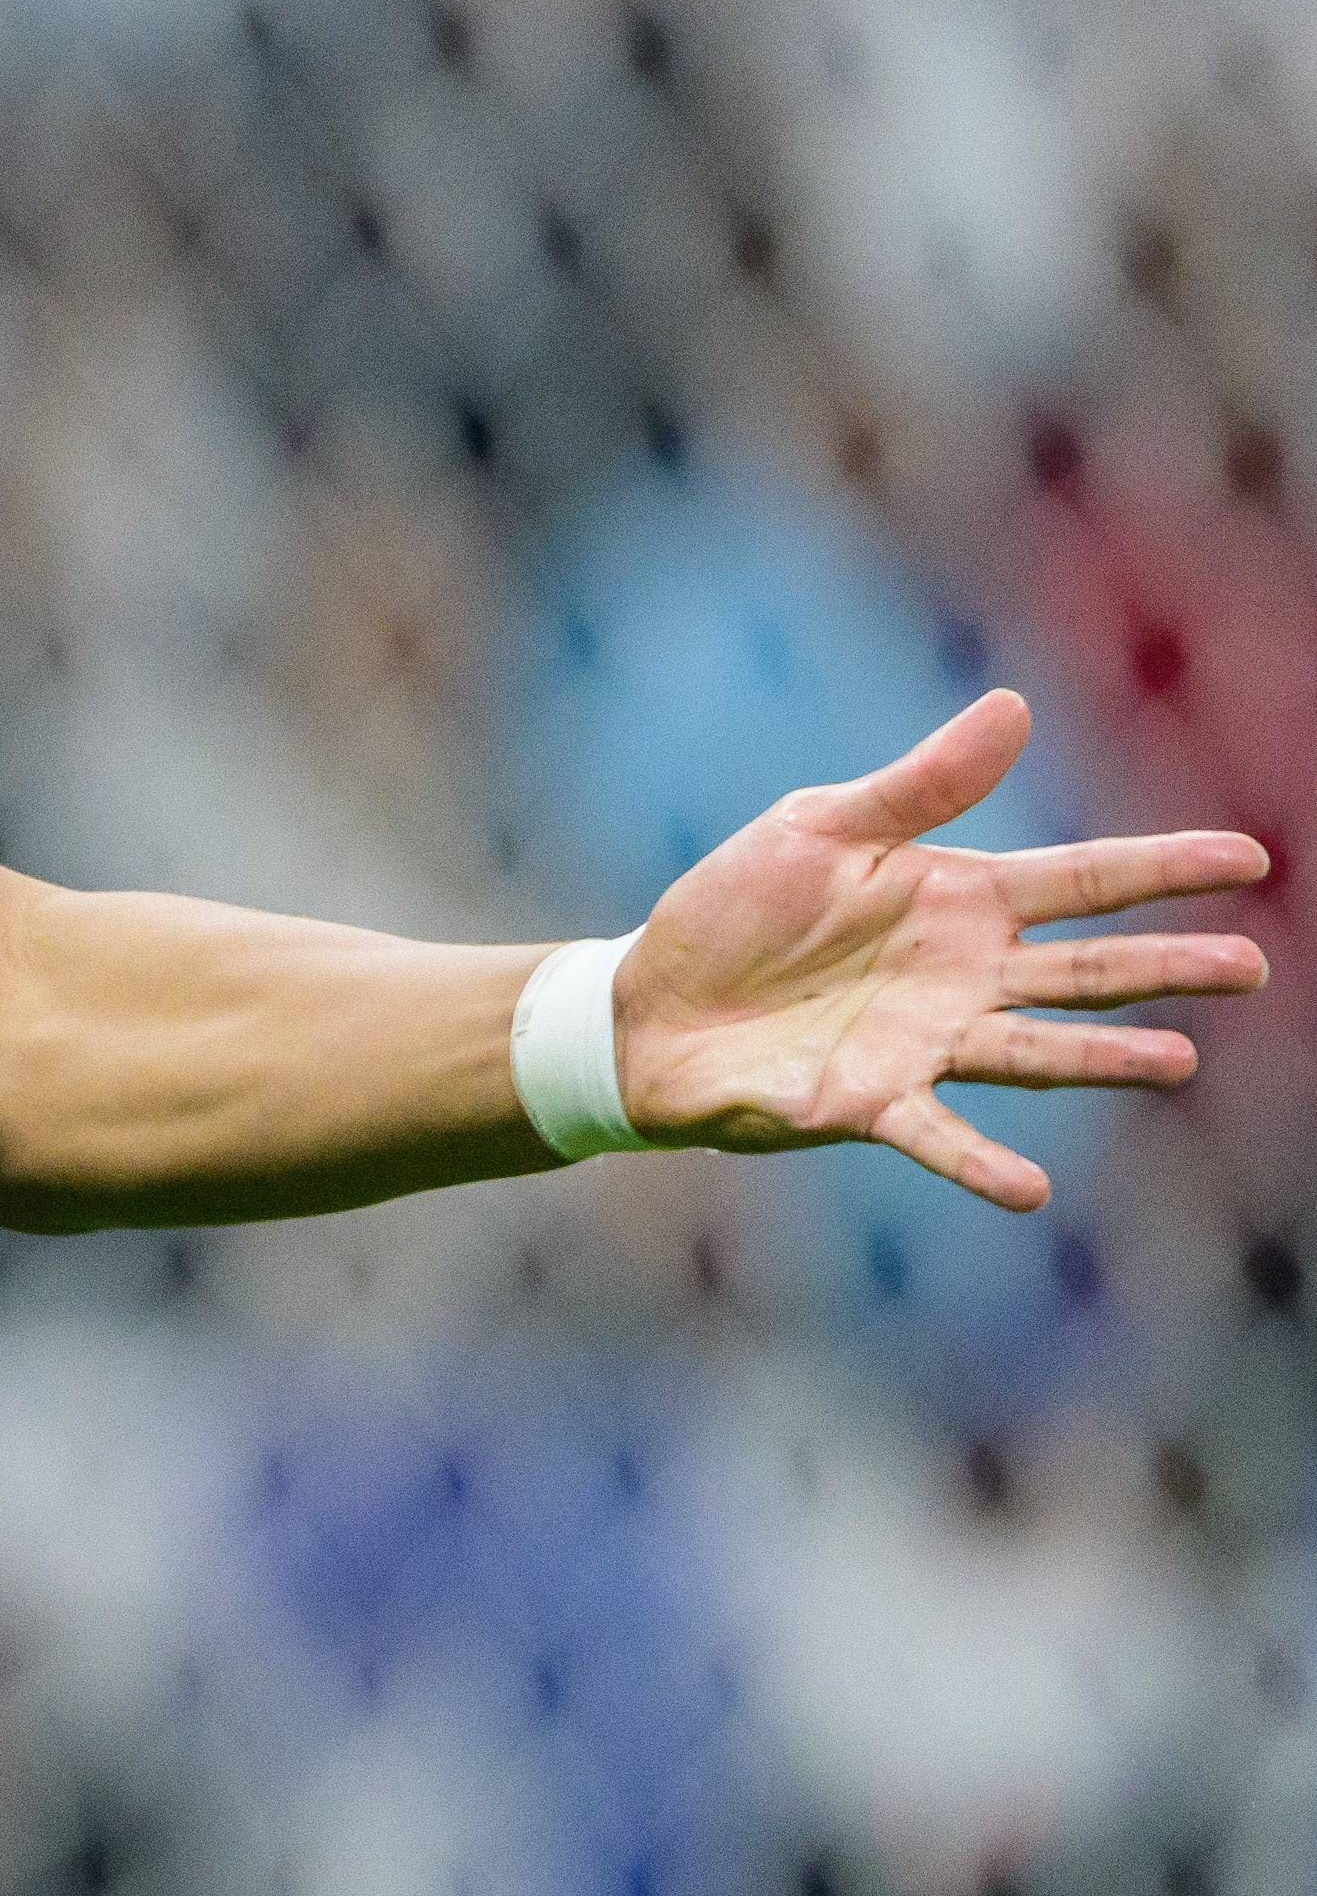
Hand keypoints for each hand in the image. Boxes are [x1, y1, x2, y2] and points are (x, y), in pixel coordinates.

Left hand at [615, 687, 1268, 1208]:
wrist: (645, 1005)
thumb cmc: (735, 912)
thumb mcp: (820, 828)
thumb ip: (921, 784)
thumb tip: (1015, 706)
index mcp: (955, 900)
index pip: (1082, 879)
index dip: (1163, 867)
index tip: (1249, 857)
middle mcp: (961, 977)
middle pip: (1086, 971)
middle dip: (1167, 967)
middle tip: (1251, 966)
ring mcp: (923, 1044)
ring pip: (1036, 1051)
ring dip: (1104, 1058)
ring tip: (1177, 1061)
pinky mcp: (869, 1103)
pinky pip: (936, 1136)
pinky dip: (981, 1164)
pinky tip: (1031, 1189)